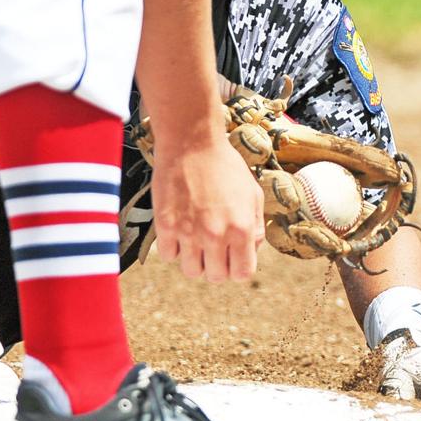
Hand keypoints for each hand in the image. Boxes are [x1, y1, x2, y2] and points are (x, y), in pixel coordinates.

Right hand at [151, 136, 262, 281]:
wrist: (191, 142)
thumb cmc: (224, 165)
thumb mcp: (253, 193)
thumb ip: (255, 226)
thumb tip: (251, 250)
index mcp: (241, 229)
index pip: (242, 274)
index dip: (238, 268)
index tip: (232, 258)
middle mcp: (215, 236)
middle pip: (215, 277)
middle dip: (216, 266)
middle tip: (212, 248)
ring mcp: (188, 232)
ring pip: (191, 271)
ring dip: (194, 260)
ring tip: (195, 240)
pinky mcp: (165, 225)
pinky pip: (168, 256)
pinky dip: (173, 248)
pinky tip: (179, 230)